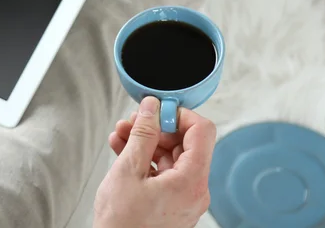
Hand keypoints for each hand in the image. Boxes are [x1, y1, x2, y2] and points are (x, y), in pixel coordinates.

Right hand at [94, 97, 215, 227]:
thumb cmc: (123, 224)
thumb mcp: (129, 170)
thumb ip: (143, 134)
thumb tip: (151, 108)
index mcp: (192, 180)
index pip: (202, 131)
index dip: (179, 114)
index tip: (157, 109)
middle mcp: (194, 190)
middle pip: (185, 144)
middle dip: (157, 128)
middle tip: (132, 121)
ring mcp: (184, 198)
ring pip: (170, 157)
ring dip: (146, 142)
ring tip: (122, 135)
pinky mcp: (171, 204)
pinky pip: (163, 173)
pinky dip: (145, 160)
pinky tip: (123, 150)